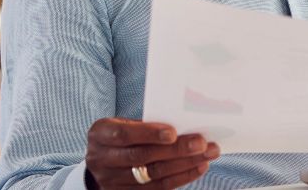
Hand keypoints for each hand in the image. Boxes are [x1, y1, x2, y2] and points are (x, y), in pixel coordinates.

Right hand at [85, 118, 219, 189]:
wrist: (100, 165)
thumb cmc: (119, 137)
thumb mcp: (121, 125)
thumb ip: (144, 125)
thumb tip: (183, 123)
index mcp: (100, 135)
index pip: (124, 135)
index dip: (148, 134)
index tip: (173, 132)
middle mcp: (102, 160)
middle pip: (143, 156)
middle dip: (175, 150)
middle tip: (201, 143)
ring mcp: (113, 182)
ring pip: (153, 175)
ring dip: (185, 164)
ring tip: (207, 154)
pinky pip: (158, 188)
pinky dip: (181, 177)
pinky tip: (198, 167)